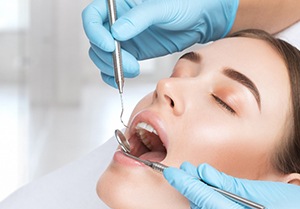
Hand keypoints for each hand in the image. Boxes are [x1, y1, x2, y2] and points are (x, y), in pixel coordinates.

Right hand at [82, 0, 238, 86]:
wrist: (200, 20)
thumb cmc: (185, 4)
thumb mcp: (162, 8)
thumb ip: (138, 18)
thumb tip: (116, 32)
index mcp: (120, 4)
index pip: (93, 17)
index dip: (95, 33)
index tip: (109, 46)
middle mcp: (119, 21)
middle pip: (97, 41)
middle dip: (108, 56)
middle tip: (128, 64)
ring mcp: (125, 39)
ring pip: (104, 56)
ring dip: (113, 68)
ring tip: (132, 70)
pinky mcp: (133, 53)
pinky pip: (116, 66)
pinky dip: (114, 75)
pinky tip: (121, 79)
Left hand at [164, 162, 299, 208]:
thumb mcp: (262, 191)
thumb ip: (227, 183)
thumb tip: (202, 172)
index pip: (206, 201)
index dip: (186, 184)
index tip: (171, 172)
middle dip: (192, 190)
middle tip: (186, 172)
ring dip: (199, 204)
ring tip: (197, 185)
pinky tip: (209, 204)